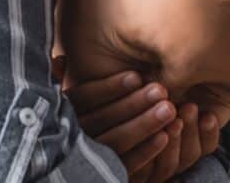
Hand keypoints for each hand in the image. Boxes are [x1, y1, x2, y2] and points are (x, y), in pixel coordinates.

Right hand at [61, 66, 220, 181]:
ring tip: (170, 109)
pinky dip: (146, 152)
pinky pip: (126, 165)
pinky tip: (165, 136)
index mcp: (61, 110)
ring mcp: (87, 157)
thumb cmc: (72, 117)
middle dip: (135, 103)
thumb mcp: (61, 99)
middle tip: (161, 90)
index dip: (110, 87)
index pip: (84, 97)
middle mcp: (71, 134)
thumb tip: (60, 59)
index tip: (136, 76)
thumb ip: (59, 78)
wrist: (74, 163)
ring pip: (117, 141)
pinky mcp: (103, 175)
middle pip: (104, 118)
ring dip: (145, 124)